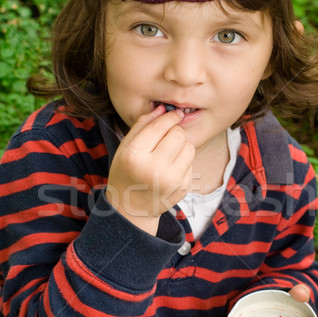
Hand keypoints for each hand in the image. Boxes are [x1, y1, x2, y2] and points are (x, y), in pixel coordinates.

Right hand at [106, 105, 194, 234]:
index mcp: (135, 156)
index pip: (159, 127)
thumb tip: (164, 108)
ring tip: (168, 155)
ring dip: (181, 146)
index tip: (175, 113)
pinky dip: (183, 161)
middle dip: (174, 132)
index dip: (170, 116)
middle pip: (178, 134)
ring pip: (189, 147)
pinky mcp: (183, 188)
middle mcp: (153, 169)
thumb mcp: (126, 147)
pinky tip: (170, 169)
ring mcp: (170, 181)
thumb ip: (142, 125)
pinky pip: (191, 162)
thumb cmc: (127, 172)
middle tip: (166, 138)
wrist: (131, 207)